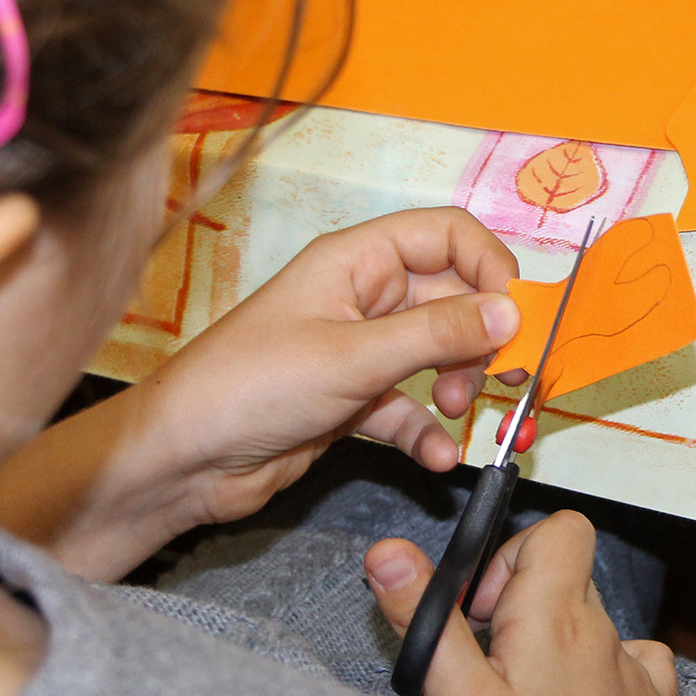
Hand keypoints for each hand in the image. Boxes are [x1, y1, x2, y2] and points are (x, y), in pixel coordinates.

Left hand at [0, 208, 526, 578]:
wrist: (181, 461)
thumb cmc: (246, 387)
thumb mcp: (352, 357)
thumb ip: (437, 334)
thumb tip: (511, 313)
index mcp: (356, 260)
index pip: (446, 235)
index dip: (489, 267)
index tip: (514, 317)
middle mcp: (361, 296)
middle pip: (452, 299)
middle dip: (480, 338)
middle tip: (502, 378)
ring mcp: (357, 349)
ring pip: (436, 355)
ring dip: (458, 385)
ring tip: (453, 412)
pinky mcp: (350, 400)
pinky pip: (409, 407)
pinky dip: (428, 431)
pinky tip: (437, 456)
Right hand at [366, 512, 683, 695]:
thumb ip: (426, 621)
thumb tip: (392, 552)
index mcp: (560, 620)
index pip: (561, 530)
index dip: (513, 553)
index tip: (480, 607)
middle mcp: (610, 640)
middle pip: (567, 583)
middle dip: (521, 612)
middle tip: (485, 672)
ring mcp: (641, 682)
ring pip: (594, 634)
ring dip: (558, 653)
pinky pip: (631, 675)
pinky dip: (600, 687)